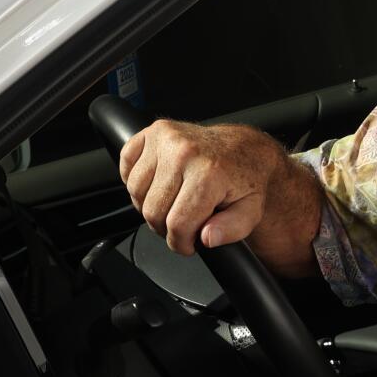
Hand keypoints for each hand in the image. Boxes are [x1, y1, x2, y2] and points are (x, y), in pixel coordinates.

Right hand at [118, 119, 282, 255]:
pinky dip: (137, 181)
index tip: (188, 244)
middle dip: (165, 228)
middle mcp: (184, 151)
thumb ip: (232, 229)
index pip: (178, 224)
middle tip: (182, 224)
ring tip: (172, 204)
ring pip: (136, 192)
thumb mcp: (250, 211)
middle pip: (153, 211)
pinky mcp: (152, 132)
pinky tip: (158, 185)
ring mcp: (165, 139)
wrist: (241, 148)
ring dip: (149, 206)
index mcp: (209, 172)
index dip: (181, 243)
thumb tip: (206, 238)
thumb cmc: (244, 178)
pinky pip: (126, 166)